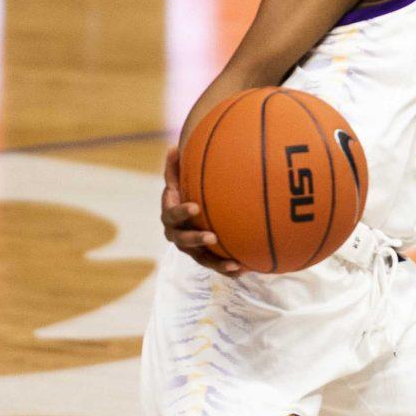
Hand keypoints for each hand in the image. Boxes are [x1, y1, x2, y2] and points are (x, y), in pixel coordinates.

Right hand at [160, 146, 241, 274]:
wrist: (186, 218)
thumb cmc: (182, 194)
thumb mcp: (177, 181)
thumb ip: (174, 168)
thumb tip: (171, 146)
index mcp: (170, 216)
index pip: (172, 215)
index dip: (182, 212)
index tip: (195, 207)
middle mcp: (177, 235)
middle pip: (183, 240)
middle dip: (197, 239)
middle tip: (213, 237)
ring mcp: (190, 249)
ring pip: (201, 259)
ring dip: (217, 263)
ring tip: (234, 265)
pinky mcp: (204, 257)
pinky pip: (215, 265)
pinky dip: (228, 270)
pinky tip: (245, 269)